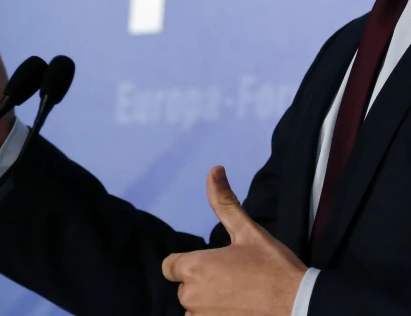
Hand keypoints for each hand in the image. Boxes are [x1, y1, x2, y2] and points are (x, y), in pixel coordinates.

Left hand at [162, 167, 306, 315]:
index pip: (170, 266)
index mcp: (194, 268)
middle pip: (185, 288)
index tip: (210, 265)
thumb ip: (225, 202)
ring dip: (209, 305)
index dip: (187, 264)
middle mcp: (191, 297)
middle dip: (202, 284)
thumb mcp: (248, 231)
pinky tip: (239, 311)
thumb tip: (214, 170)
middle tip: (233, 280)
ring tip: (238, 298)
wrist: (301, 308)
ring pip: (195, 310)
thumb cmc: (273, 268)